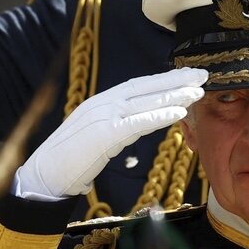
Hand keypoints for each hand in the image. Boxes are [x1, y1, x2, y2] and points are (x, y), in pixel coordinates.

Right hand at [15, 67, 206, 198]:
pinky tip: (178, 114)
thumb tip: (135, 126)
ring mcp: (102, 115)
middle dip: (176, 80)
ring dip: (174, 95)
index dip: (165, 80)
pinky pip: (137, 123)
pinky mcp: (103, 133)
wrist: (44, 175)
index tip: (188, 76)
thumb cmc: (70, 161)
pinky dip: (159, 116)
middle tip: (203, 74)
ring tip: (198, 91)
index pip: (139, 86)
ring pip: (145, 101)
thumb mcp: (97, 138)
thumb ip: (117, 128)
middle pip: (146, 87)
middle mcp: (104, 103)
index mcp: (102, 102)